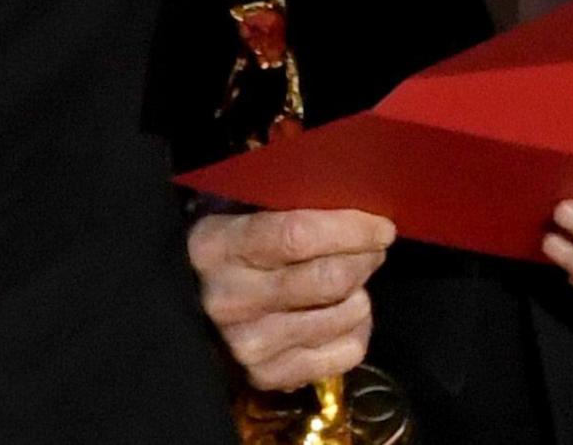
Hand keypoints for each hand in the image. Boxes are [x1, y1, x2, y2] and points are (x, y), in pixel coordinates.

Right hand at [188, 208, 392, 390]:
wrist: (191, 304)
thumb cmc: (228, 248)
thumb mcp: (238, 211)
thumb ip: (283, 204)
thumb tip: (352, 196)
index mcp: (216, 246)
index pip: (296, 235)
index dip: (349, 230)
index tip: (381, 227)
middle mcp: (228, 299)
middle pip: (328, 279)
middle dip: (364, 259)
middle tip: (371, 249)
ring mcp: (247, 344)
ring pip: (343, 316)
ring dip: (360, 294)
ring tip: (348, 283)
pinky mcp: (268, 376)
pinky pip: (346, 353)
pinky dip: (356, 330)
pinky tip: (339, 315)